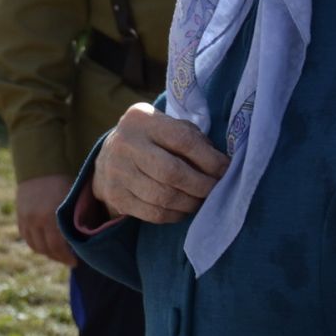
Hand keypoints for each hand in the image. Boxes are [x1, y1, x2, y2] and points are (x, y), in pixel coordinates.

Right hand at [16, 174, 76, 265]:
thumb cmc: (66, 181)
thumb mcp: (74, 201)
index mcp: (52, 216)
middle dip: (58, 257)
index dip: (66, 258)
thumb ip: (77, 220)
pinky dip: (35, 243)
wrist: (43, 167)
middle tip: (68, 260)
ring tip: (57, 254)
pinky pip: (26, 237)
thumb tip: (88, 238)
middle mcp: (36, 220)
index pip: (58, 247)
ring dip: (46, 252)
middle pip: (46, 249)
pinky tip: (45, 244)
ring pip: (35, 245)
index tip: (75, 263)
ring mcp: (26, 218)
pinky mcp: (20, 216)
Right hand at [91, 103, 228, 224]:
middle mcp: (125, 144)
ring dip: (190, 203)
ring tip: (201, 200)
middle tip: (216, 190)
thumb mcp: (168, 127)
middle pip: (171, 173)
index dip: (209, 159)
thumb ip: (194, 139)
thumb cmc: (152, 140)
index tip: (226, 170)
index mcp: (142, 120)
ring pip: (163, 197)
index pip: (182, 140)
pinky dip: (175, 215)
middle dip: (201, 185)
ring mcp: (116, 172)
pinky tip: (183, 209)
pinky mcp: (115, 196)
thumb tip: (222, 166)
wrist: (108, 157)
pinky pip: (153, 213)